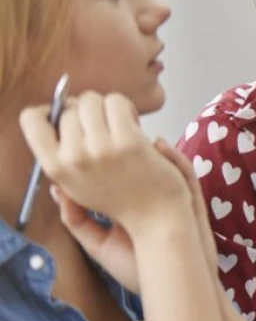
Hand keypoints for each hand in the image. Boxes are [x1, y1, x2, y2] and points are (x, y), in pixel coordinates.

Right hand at [20, 92, 190, 232]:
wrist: (157, 219)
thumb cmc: (122, 200)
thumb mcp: (78, 186)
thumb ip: (62, 157)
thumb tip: (52, 121)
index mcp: (56, 168)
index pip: (32, 121)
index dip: (51, 111)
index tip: (70, 115)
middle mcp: (74, 158)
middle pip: (69, 108)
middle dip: (87, 109)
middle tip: (104, 125)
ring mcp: (102, 149)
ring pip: (92, 101)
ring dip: (108, 106)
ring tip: (120, 124)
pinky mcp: (129, 142)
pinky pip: (117, 103)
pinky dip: (125, 107)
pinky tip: (134, 123)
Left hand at [51, 140, 220, 295]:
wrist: (175, 287)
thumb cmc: (141, 269)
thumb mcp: (99, 245)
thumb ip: (79, 221)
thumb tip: (58, 192)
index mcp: (131, 207)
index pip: (119, 172)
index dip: (107, 154)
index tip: (89, 142)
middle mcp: (153, 199)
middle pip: (143, 162)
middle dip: (128, 142)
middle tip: (111, 129)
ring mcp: (175, 199)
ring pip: (166, 161)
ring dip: (152, 144)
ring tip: (136, 131)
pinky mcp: (193, 201)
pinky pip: (187, 172)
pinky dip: (174, 156)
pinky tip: (159, 146)